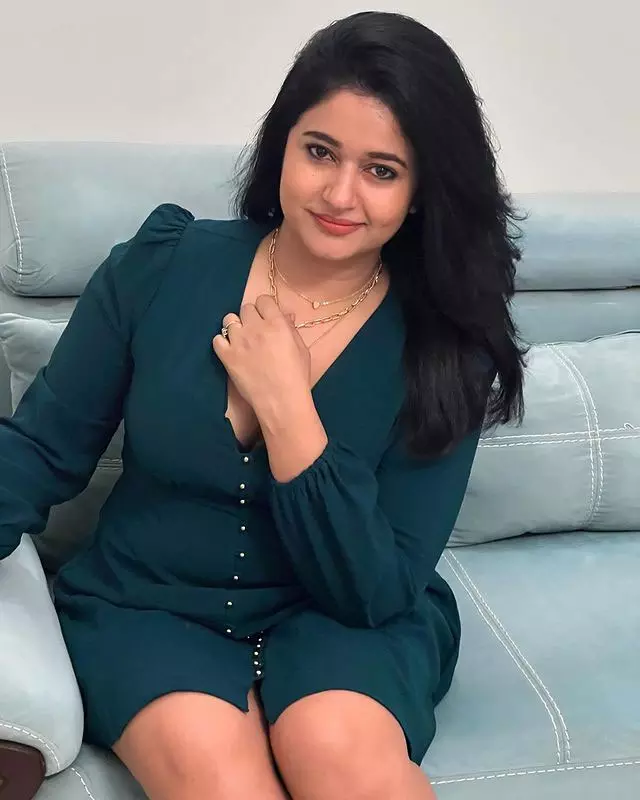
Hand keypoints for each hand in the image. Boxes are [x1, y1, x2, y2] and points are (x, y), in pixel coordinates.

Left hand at [212, 295, 311, 419]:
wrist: (281, 401)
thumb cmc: (297, 376)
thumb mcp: (301, 349)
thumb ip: (291, 329)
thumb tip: (285, 315)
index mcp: (277, 323)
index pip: (264, 300)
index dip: (265, 308)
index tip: (267, 318)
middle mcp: (256, 328)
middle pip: (246, 308)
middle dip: (251, 317)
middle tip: (256, 331)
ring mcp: (239, 341)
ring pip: (229, 320)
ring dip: (236, 327)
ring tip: (242, 340)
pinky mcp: (226, 356)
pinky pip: (217, 339)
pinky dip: (223, 342)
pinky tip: (231, 350)